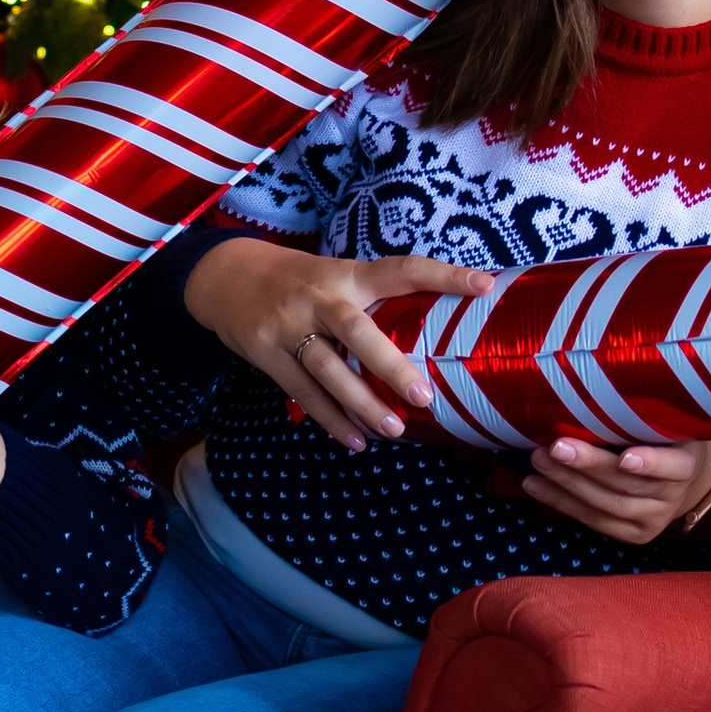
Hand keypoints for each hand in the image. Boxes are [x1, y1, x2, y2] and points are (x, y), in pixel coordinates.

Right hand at [184, 236, 498, 451]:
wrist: (226, 276)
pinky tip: (356, 441)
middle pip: (357, 332)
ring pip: (327, 370)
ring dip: (361, 404)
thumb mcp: (335, 274)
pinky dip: (331, 420)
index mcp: (346, 274)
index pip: (401, 269)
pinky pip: (302, 393)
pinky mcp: (266, 354)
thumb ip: (373, 299)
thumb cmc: (298, 280)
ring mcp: (288, 327)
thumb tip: (433, 333)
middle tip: (423, 397)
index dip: (443, 275)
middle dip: (390, 365)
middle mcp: (318, 298)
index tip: (484, 286)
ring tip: (394, 431)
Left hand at [523, 433, 710, 545]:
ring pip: (607, 505)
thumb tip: (586, 393)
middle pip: (628, 485)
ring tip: (539, 462)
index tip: (626, 458)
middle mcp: (674, 495)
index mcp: (687, 461)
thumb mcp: (661, 421)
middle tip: (556, 447)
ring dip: (566, 484)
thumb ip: (635, 416)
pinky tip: (535, 485)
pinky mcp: (633, 534)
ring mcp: (654, 519)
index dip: (651, 463)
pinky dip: (560, 502)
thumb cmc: (660, 436)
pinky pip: (594, 521)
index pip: (674, 466)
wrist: (676, 476)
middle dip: (588, 466)